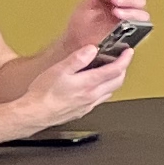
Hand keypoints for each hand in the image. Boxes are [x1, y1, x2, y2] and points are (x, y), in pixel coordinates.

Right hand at [15, 40, 135, 128]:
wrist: (35, 114)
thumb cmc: (43, 94)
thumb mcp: (59, 70)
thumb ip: (78, 59)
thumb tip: (92, 50)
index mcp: (88, 83)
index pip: (115, 69)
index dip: (124, 59)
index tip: (128, 52)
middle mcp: (92, 95)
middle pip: (117, 81)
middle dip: (122, 69)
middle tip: (121, 59)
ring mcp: (89, 104)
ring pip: (110, 91)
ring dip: (114, 80)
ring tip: (110, 71)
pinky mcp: (83, 111)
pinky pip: (100, 100)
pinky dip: (104, 90)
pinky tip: (96, 87)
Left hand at [58, 0, 147, 58]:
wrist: (76, 42)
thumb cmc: (81, 24)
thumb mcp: (88, 3)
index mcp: (117, 1)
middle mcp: (127, 12)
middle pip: (140, 2)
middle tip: (116, 0)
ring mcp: (130, 24)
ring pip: (143, 15)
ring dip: (132, 11)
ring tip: (116, 12)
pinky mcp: (131, 36)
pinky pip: (142, 30)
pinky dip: (136, 23)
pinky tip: (123, 22)